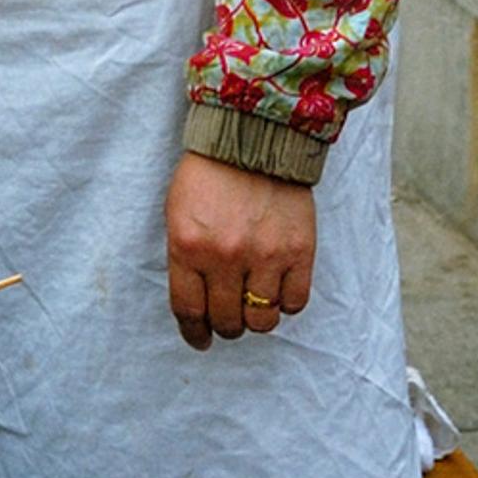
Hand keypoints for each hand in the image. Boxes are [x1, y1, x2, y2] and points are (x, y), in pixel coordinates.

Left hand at [165, 150, 318, 349]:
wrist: (254, 138)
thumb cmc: (209, 176)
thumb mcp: (178, 215)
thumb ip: (185, 259)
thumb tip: (197, 306)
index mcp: (187, 246)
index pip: (189, 311)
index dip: (194, 333)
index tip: (200, 339)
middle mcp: (225, 256)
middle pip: (228, 321)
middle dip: (226, 326)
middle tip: (229, 318)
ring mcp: (265, 256)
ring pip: (263, 321)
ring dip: (257, 319)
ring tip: (255, 304)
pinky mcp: (299, 251)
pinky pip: (295, 303)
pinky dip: (287, 304)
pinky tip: (279, 289)